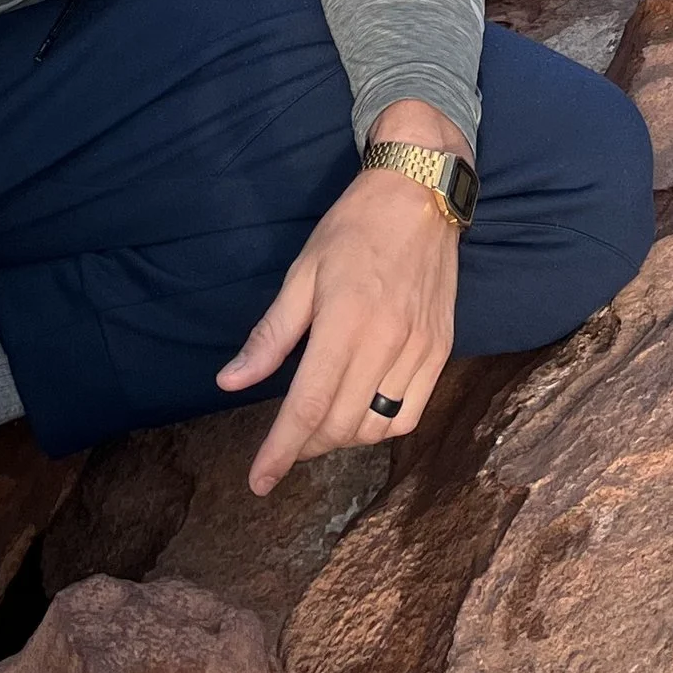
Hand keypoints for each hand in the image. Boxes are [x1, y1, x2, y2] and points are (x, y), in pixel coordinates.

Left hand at [218, 100, 465, 493]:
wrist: (422, 191)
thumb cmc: (354, 226)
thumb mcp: (303, 271)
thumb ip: (271, 334)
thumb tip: (230, 381)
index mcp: (346, 318)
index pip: (310, 404)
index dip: (281, 449)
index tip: (260, 481)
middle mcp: (388, 340)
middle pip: (342, 424)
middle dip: (307, 444)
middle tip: (288, 437)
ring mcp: (421, 348)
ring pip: (377, 426)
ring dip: (344, 437)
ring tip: (323, 421)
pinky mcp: (442, 349)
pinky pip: (410, 412)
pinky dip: (381, 426)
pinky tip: (362, 409)